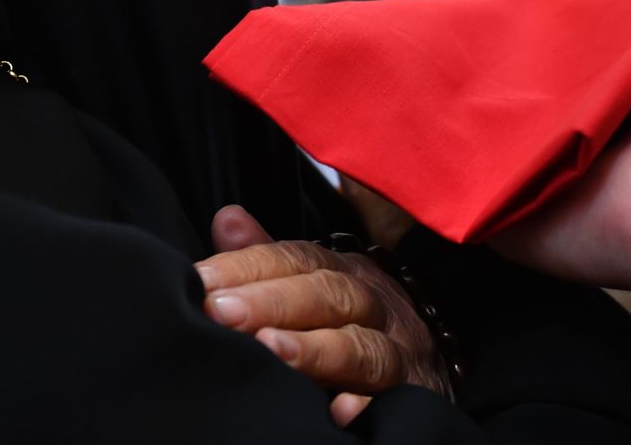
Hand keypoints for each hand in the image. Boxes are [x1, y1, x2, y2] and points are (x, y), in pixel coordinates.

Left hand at [198, 206, 447, 426]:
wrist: (429, 367)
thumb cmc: (351, 323)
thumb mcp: (315, 283)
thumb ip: (268, 259)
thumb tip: (226, 219)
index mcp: (344, 272)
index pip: (297, 259)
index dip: (249, 266)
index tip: (201, 281)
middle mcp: (374, 304)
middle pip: (328, 294)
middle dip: (272, 302)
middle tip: (220, 313)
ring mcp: (397, 352)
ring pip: (361, 346)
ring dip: (316, 348)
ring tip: (270, 349)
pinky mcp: (411, 399)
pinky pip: (393, 402)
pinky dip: (366, 407)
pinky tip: (336, 412)